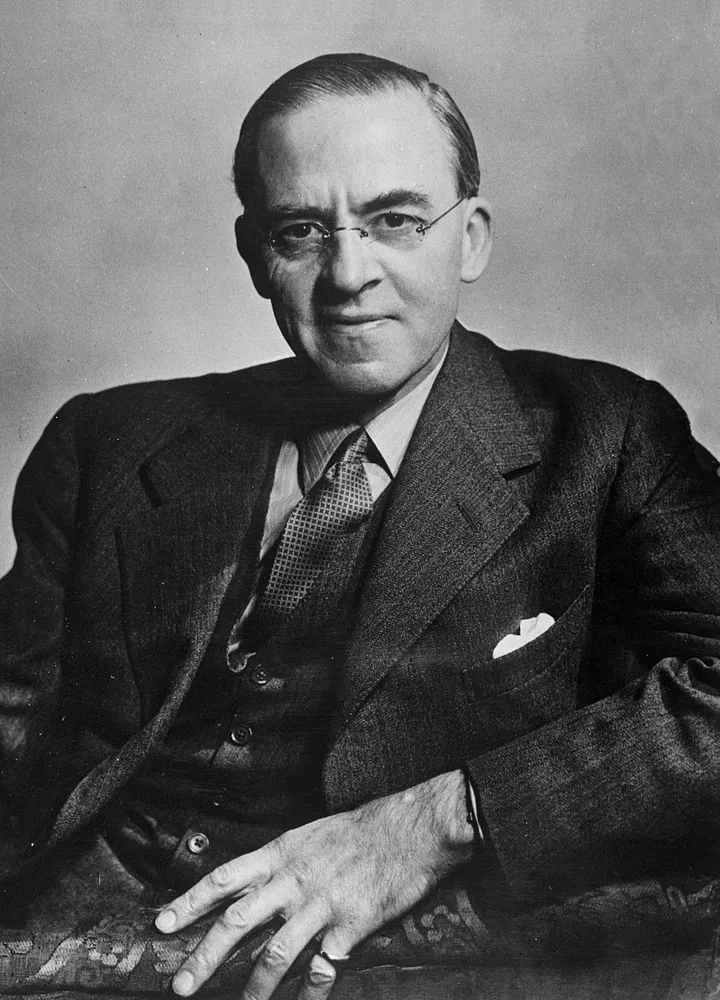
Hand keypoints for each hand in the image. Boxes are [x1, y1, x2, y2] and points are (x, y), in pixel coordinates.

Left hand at [155, 769, 473, 999]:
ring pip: (275, 953)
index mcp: (280, 853)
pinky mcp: (350, 927)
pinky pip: (322, 970)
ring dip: (253, 988)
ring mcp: (321, 904)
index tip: (161, 926)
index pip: (223, 878)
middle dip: (205, 957)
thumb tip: (247, 890)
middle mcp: (293, 879)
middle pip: (237, 921)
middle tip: (181, 986)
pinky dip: (309, 995)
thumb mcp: (309, 836)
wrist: (409, 829)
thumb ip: (278, 864)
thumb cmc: (357, 832)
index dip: (190, 903)